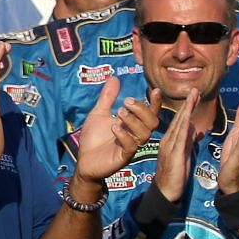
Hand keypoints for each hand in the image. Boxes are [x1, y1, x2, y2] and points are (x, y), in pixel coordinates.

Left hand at [73, 77, 160, 191]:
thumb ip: (108, 98)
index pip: (151, 112)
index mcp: (133, 124)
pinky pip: (131, 146)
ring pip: (144, 133)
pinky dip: (124, 135)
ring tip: (119, 113)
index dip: (155, 103)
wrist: (83, 161)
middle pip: (153, 122)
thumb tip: (114, 78)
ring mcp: (131, 146)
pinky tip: (114, 128)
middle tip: (127, 102)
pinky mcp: (123, 157)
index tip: (154, 91)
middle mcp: (136, 134)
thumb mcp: (99, 113)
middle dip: (143, 110)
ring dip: (134, 121)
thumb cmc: (93, 138)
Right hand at [151, 89, 198, 202]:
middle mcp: (169, 140)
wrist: (166, 191)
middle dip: (188, 103)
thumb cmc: (175, 174)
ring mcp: (169, 146)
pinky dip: (183, 127)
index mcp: (172, 140)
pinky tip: (188, 118)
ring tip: (193, 97)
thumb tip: (196, 129)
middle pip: (179, 119)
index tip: (195, 94)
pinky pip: (179, 139)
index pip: (181, 120)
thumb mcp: (185, 153)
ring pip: (179, 125)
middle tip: (195, 89)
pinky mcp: (173, 155)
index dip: (188, 107)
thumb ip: (189, 141)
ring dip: (186, 110)